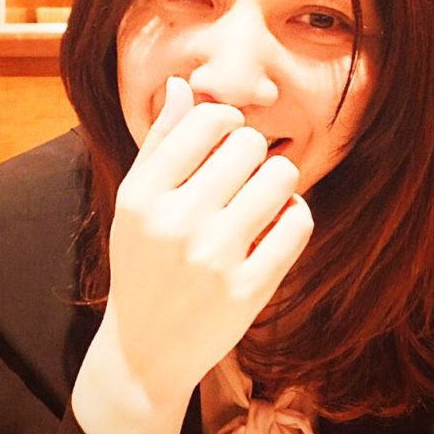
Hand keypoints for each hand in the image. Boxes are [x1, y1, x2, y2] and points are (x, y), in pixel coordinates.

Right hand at [104, 76, 312, 402]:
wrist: (147, 349)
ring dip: (276, 182)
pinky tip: (273, 227)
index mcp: (142, 194)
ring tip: (259, 200)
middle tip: (240, 177)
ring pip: (281, 176)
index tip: (224, 140)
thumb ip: (159, 141)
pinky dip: (292, 216)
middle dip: (251, 153)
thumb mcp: (134, 202)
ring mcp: (213, 258)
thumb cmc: (143, 262)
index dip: (226, 121)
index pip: (208, 119)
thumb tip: (182, 84)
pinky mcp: (248, 290)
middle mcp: (175, 223)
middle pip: (250, 143)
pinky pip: (298, 221)